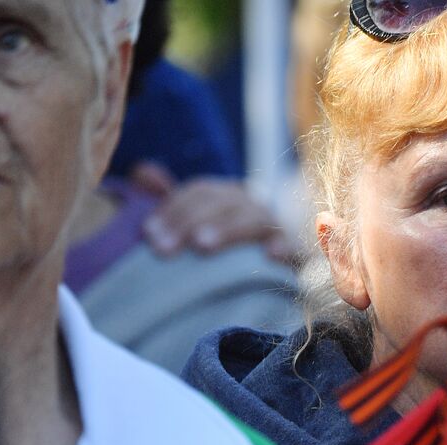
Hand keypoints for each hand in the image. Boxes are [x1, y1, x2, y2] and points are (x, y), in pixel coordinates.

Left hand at [132, 161, 297, 263]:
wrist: (287, 271)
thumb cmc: (232, 254)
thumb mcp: (199, 226)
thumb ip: (172, 202)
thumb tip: (144, 171)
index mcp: (230, 198)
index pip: (201, 192)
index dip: (173, 208)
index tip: (148, 232)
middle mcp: (254, 206)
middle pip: (223, 202)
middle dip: (190, 221)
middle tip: (162, 249)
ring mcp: (280, 226)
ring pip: (255, 218)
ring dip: (229, 229)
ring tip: (203, 246)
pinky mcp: (302, 250)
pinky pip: (297, 244)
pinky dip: (285, 246)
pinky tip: (270, 256)